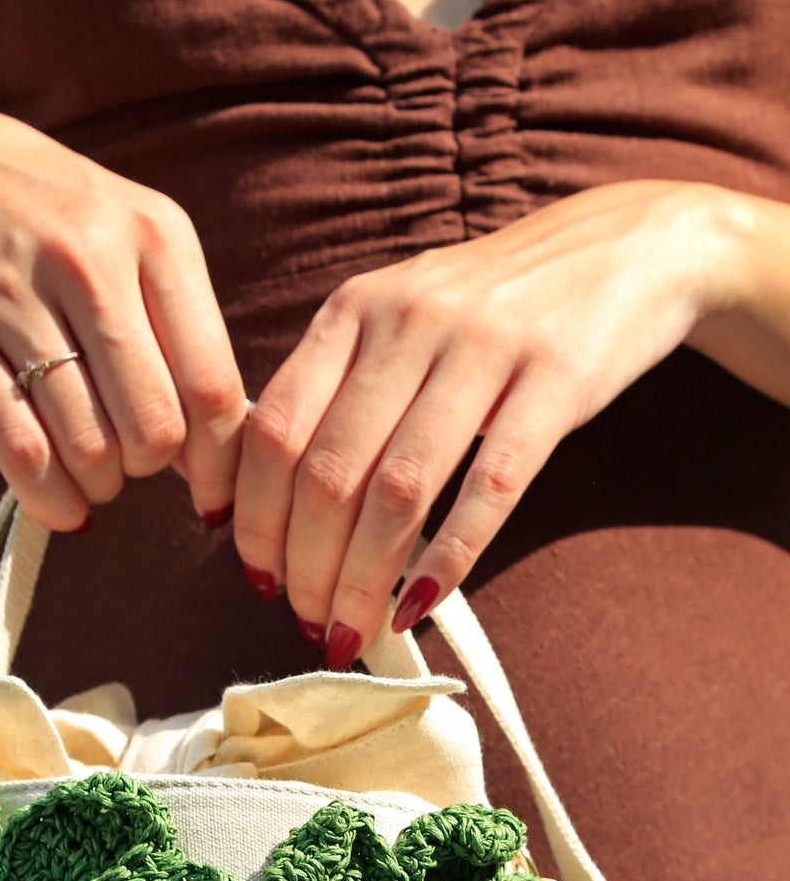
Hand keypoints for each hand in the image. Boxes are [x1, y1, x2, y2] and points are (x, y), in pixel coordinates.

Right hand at [0, 97, 246, 531]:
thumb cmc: (53, 219)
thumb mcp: (133, 241)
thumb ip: (181, 333)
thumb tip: (219, 454)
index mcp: (155, 236)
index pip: (212, 385)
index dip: (218, 462)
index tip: (209, 494)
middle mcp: (89, 260)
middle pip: (153, 428)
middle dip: (147, 469)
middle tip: (129, 460)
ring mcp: (14, 296)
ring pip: (87, 447)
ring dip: (97, 485)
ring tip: (89, 473)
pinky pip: (19, 449)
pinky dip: (48, 498)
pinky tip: (58, 503)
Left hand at [233, 181, 746, 663]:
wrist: (625, 249)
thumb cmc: (492, 308)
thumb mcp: (399, 320)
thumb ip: (337, 391)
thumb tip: (269, 504)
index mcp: (355, 309)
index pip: (274, 430)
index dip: (256, 518)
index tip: (257, 578)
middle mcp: (408, 321)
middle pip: (328, 473)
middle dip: (307, 568)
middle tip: (310, 622)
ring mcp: (484, 347)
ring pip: (398, 492)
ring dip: (364, 579)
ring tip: (353, 631)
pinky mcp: (554, 380)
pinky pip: (489, 488)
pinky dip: (447, 560)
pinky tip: (419, 605)